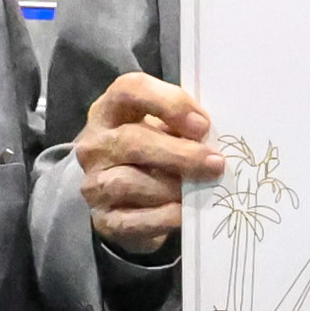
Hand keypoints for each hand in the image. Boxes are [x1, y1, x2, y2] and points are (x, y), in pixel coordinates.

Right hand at [75, 67, 224, 249]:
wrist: (128, 202)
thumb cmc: (154, 155)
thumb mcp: (164, 131)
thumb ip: (183, 127)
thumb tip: (215, 139)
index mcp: (109, 110)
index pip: (130, 89)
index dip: (168, 103)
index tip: (203, 125)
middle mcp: (94, 145)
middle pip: (131, 141)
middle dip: (179, 153)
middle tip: (215, 163)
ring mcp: (94, 184)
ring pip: (128, 182)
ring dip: (171, 186)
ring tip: (201, 188)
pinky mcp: (103, 220)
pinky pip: (133, 221)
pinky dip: (164, 217)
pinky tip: (185, 212)